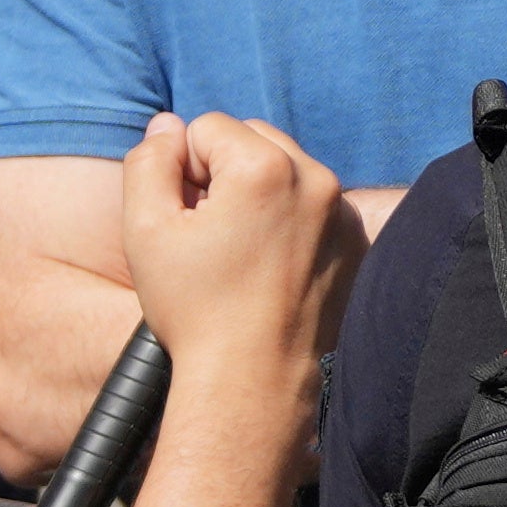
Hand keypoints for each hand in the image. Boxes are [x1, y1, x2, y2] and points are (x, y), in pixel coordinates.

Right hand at [110, 111, 364, 409]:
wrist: (254, 380)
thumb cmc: (195, 308)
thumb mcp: (147, 228)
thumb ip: (149, 161)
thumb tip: (167, 125)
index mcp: (267, 168)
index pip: (207, 127)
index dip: (182, 168)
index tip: (186, 218)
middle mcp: (318, 180)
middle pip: (253, 139)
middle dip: (223, 171)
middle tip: (210, 231)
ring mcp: (345, 212)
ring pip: (286, 168)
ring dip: (257, 192)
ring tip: (238, 250)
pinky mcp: (359, 241)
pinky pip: (315, 204)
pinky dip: (291, 218)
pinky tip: (269, 264)